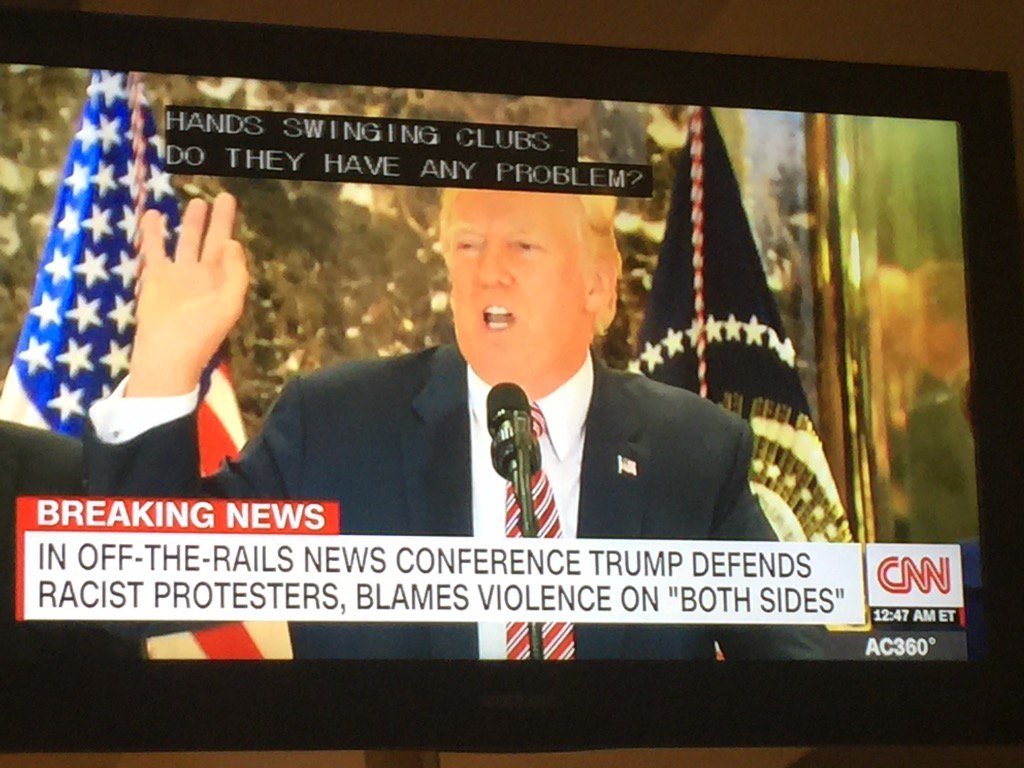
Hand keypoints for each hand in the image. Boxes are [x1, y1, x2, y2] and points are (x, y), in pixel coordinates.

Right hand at [125, 193, 247, 396]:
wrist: (168, 352)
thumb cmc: (203, 331)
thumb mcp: (230, 303)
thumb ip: (236, 272)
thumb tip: (232, 242)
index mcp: (223, 281)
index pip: (229, 248)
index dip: (230, 228)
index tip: (230, 205)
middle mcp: (202, 274)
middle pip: (211, 240)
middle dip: (217, 220)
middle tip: (223, 197)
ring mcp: (178, 274)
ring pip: (185, 241)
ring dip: (190, 223)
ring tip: (196, 202)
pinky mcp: (155, 276)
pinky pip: (155, 248)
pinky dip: (153, 232)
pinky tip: (154, 214)